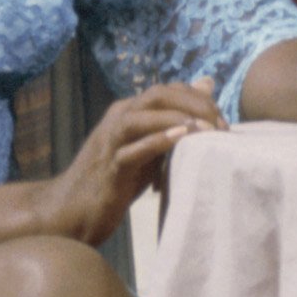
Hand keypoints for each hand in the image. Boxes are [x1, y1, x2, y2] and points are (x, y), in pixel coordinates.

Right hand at [42, 78, 224, 245]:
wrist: (72, 210)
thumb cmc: (114, 181)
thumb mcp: (148, 149)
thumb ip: (173, 123)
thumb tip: (206, 86)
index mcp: (128, 112)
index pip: (169, 90)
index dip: (200, 100)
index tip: (224, 122)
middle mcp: (118, 119)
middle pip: (158, 95)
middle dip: (195, 106)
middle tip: (221, 127)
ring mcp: (111, 142)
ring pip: (142, 116)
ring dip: (178, 119)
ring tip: (207, 132)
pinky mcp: (109, 169)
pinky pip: (132, 150)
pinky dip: (156, 141)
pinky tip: (180, 140)